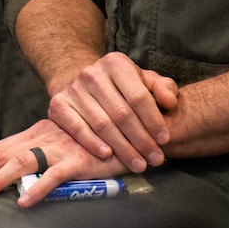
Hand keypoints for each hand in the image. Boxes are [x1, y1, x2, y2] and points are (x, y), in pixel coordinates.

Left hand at [0, 118, 128, 206]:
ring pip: (21, 162)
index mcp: (39, 133)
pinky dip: (37, 189)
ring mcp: (61, 147)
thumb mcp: (69, 146)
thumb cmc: (102, 143)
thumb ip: (48, 159)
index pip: (1, 149)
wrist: (136, 128)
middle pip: (1, 154)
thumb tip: (25, 182)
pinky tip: (23, 202)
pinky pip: (54, 176)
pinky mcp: (80, 160)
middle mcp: (45, 137)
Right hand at [49, 52, 179, 172]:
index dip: (153, 121)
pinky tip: (108, 155)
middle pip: (121, 113)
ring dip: (122, 148)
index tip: (164, 141)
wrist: (81, 83)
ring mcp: (73, 89)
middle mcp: (92, 73)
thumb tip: (171, 102)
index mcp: (115, 63)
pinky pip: (77, 129)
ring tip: (138, 164)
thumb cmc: (120, 86)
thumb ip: (162, 88)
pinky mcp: (58, 105)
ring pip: (102, 124)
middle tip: (154, 160)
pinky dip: (92, 143)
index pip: (138, 96)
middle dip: (141, 140)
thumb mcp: (143, 81)